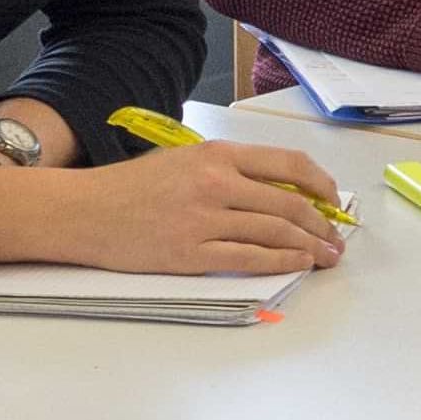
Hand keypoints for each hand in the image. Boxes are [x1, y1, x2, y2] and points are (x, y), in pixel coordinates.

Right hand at [7, 138, 348, 273]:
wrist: (82, 211)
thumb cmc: (131, 186)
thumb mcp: (184, 160)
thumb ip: (230, 170)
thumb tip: (281, 190)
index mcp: (217, 155)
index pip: (289, 164)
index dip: (321, 183)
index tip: (334, 199)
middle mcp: (216, 184)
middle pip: (290, 203)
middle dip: (323, 224)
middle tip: (338, 238)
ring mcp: (204, 220)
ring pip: (276, 233)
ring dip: (310, 247)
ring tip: (327, 256)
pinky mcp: (190, 254)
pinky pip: (249, 259)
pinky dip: (282, 262)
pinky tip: (298, 264)